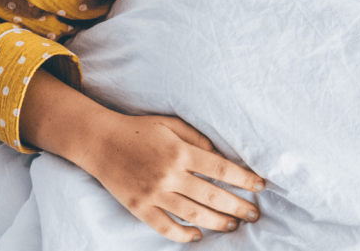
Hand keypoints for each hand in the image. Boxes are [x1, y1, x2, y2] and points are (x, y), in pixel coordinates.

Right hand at [78, 113, 264, 243]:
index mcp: (180, 151)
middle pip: (212, 195)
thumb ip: (197, 137)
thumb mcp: (170, 123)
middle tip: (254, 214)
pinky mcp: (139, 207)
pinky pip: (165, 227)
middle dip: (237, 206)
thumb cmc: (138, 129)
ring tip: (232, 226)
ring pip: (193, 214)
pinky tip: (197, 236)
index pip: (220, 169)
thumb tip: (219, 154)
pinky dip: (183, 235)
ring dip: (217, 222)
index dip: (244, 179)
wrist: (99, 141)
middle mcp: (169, 175)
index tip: (261, 186)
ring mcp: (154, 194)